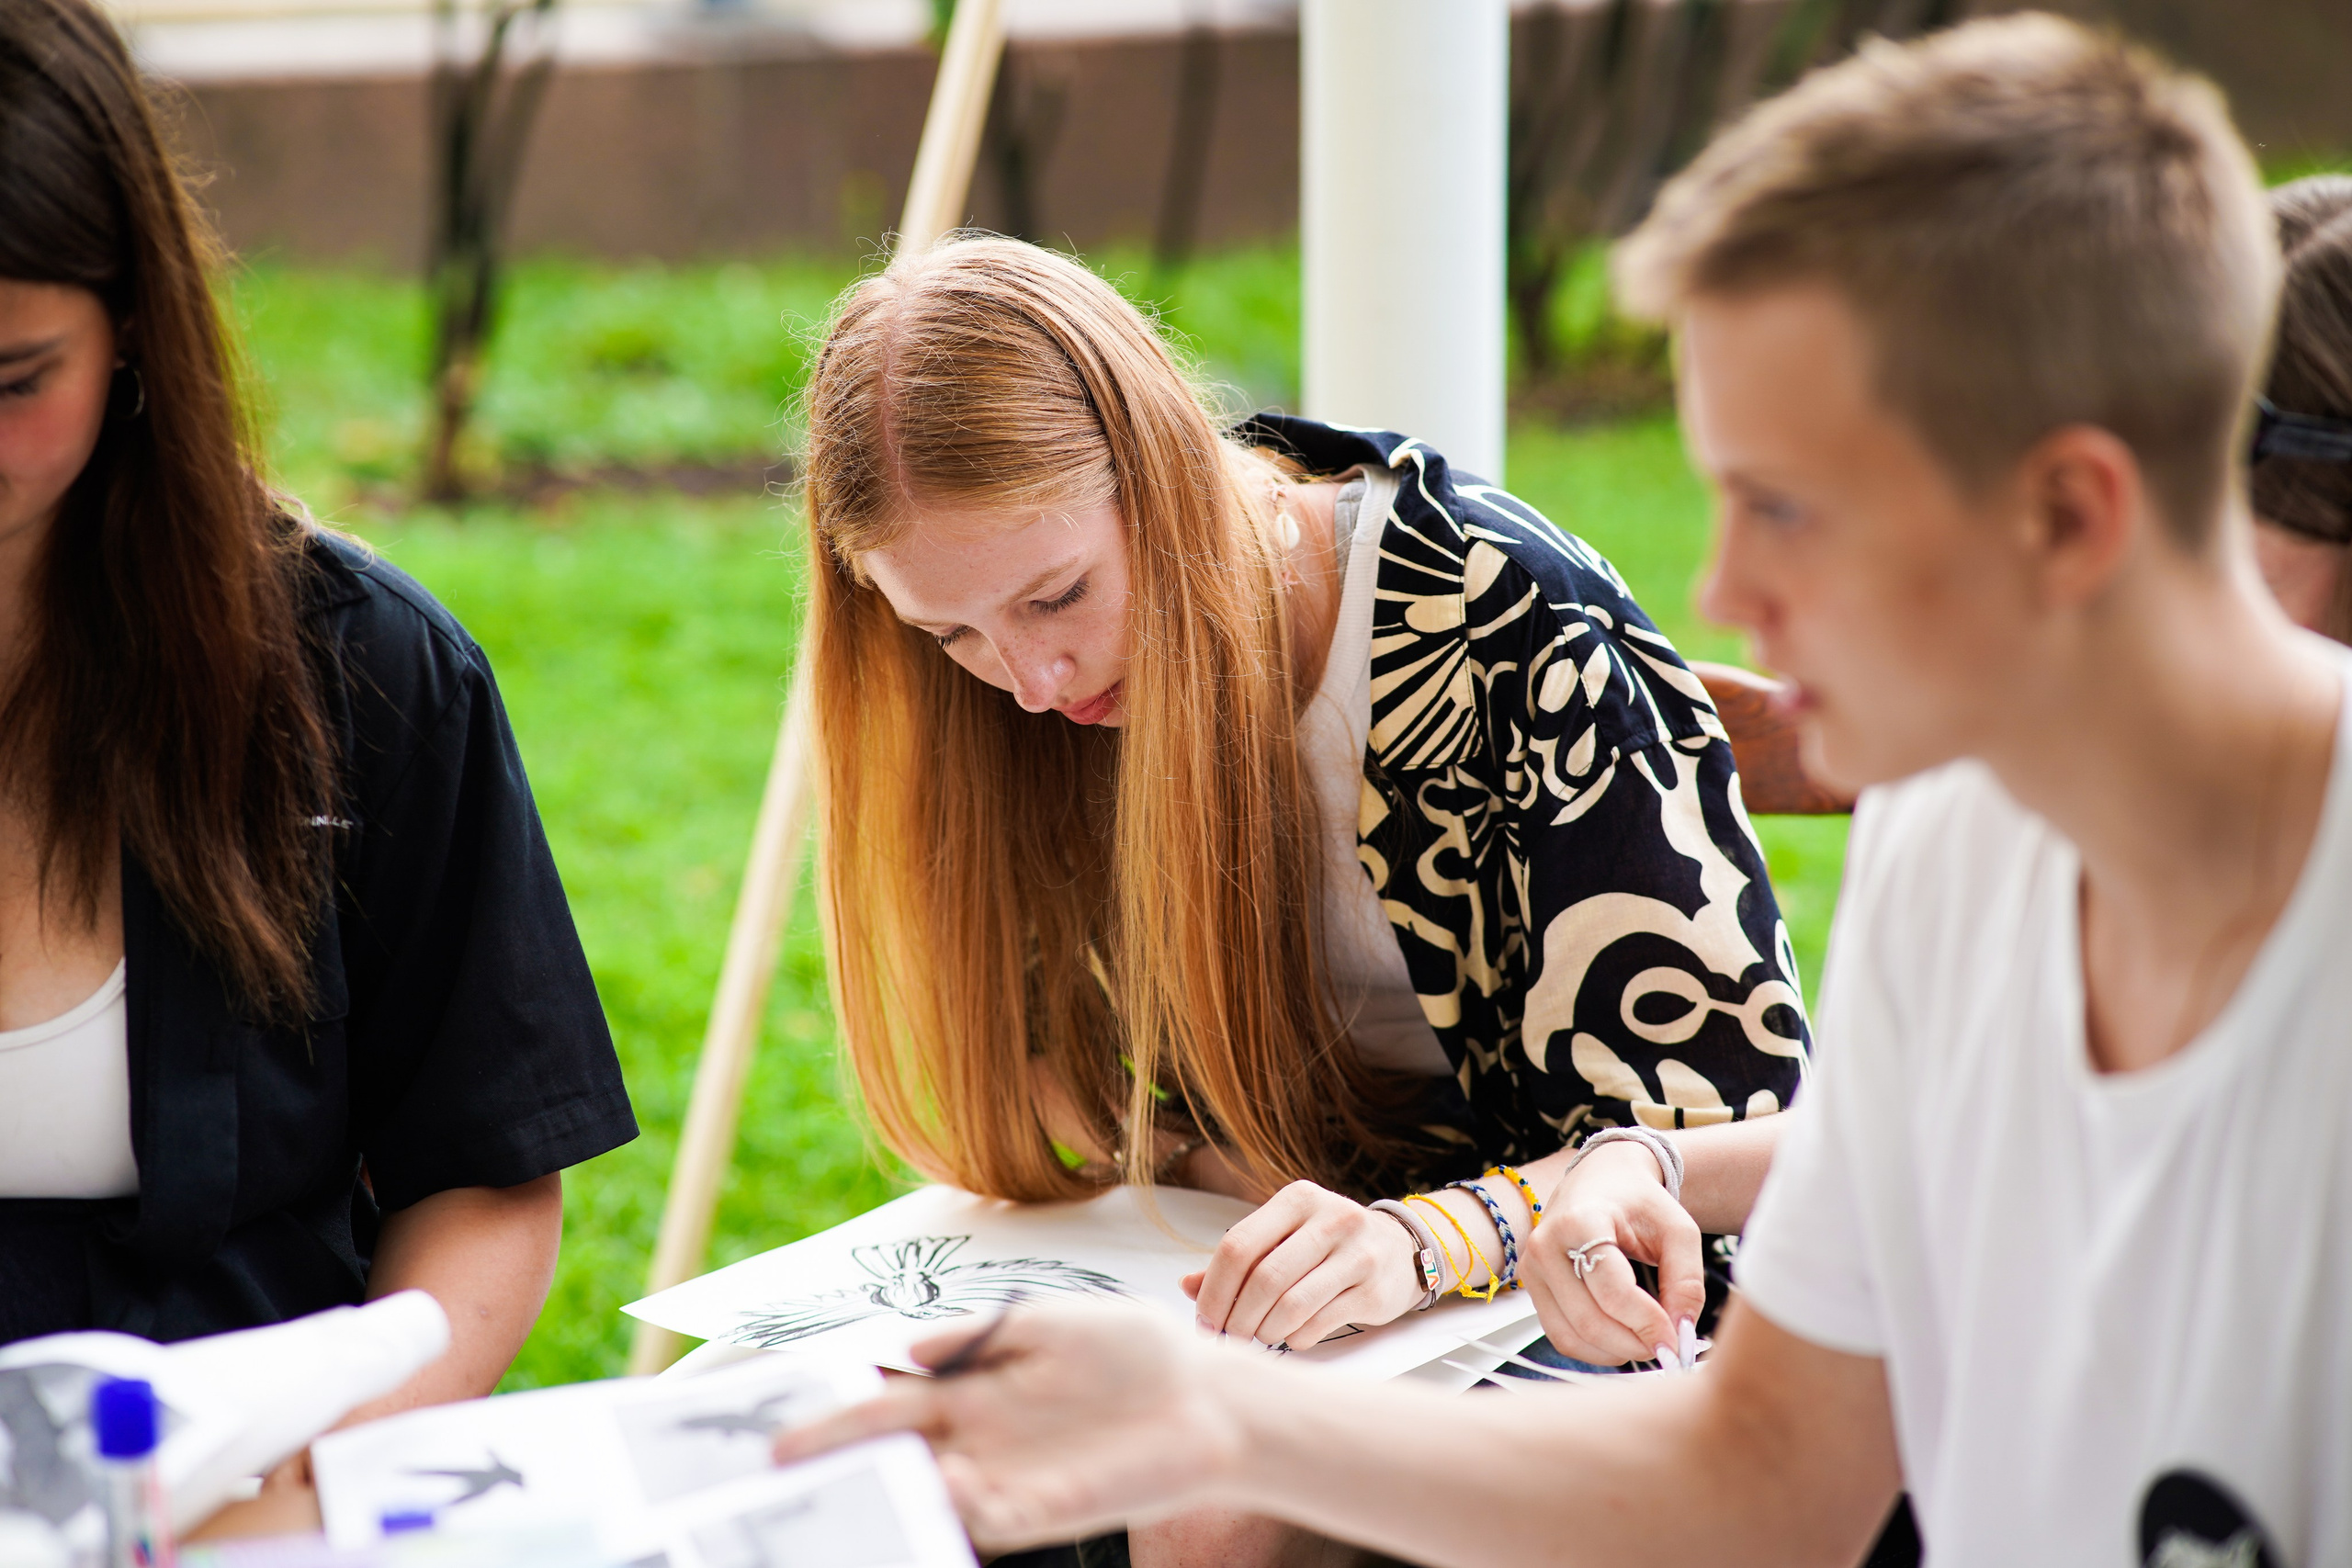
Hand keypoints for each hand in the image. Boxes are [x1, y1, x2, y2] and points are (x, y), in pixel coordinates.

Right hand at [772, 1302, 1243, 1549]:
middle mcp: (976, 1437)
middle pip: (887, 1454)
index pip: (885, 1401)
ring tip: (840, 1491)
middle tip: (775, 1473)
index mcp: (971, 1387)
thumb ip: (982, 1333)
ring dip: (885, 1493)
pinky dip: (951, 1514)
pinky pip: (983, 1521)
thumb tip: (907, 1348)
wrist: (1207, 1398)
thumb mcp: (1053, 1322)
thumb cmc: (1134, 1351)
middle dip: (833, 1463)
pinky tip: (932, 1495)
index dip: (834, 1412)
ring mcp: (1005, 1477)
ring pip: (924, 1493)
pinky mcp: (1042, 1510)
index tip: (778, 1418)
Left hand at [1184, 1180, 1421, 1348]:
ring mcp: (1357, 1254)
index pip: (1239, 1245)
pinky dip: (1295, 1338)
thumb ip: (1239, 1259)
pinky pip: (1319, 1324)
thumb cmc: (1328, 1245)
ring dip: (1265, 1331)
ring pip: (1291, 1305)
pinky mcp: (1374, 1290)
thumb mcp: (1285, 1237)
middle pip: (1264, 1279)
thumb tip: (1187, 1285)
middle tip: (1228, 1336)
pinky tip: (1291, 1335)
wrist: (1400, 1249)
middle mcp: (1331, 1219)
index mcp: (1298, 1199)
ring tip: (1259, 1335)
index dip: (1214, 1288)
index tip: (1205, 1317)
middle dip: (1237, 1317)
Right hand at [1520, 1142, 1704, 1365]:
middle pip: (1589, 1320)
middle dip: (1634, 1344)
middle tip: (1667, 1347)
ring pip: (1571, 1337)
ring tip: (1646, 1341)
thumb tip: (1681, 1333)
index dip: (1648, 1323)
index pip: (1612, 1290)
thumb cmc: (1640, 1202)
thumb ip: (1687, 1280)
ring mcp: (1532, 1267)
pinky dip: (1594, 1350)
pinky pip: (1560, 1336)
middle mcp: (1546, 1244)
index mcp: (1581, 1220)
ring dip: (1615, 1352)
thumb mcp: (1678, 1229)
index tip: (1677, 1340)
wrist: (1602, 1179)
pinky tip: (1622, 1337)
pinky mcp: (1530, 1286)